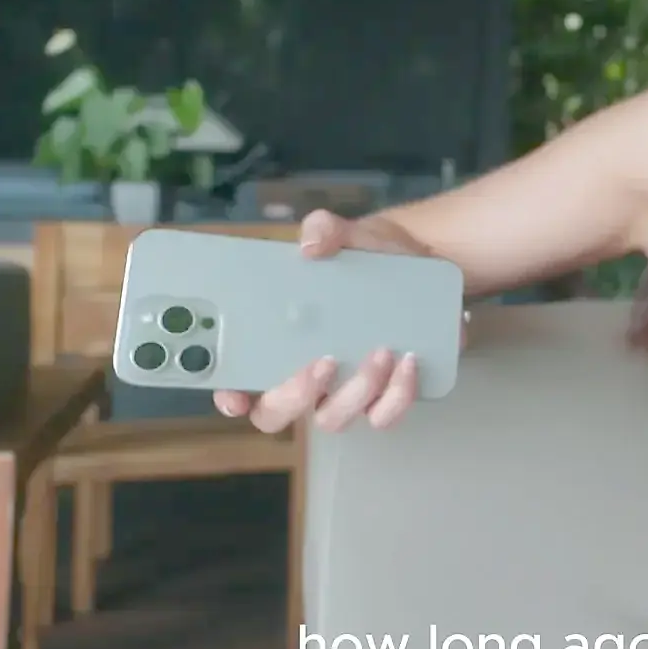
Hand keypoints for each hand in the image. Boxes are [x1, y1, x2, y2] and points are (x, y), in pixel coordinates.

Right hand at [213, 209, 447, 433]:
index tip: (235, 396)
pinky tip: (408, 362)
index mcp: (276, 343)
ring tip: (381, 351)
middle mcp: (304, 376)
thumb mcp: (346, 236)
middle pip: (276, 413)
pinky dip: (396, 396)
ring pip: (333, 418)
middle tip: (324, 362)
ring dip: (356, 391)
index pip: (237, 382)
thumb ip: (324, 230)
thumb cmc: (365, 256)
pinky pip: (384, 415)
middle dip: (295, 395)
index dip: (229, 396)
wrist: (418, 261)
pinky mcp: (384, 395)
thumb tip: (311, 245)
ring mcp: (342, 392)